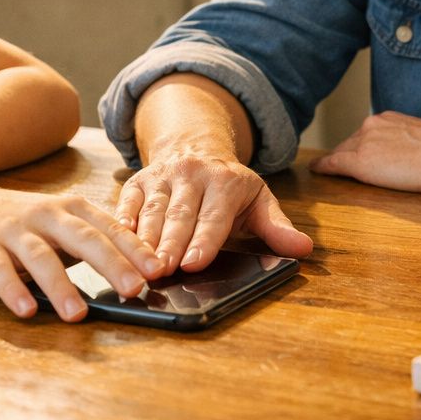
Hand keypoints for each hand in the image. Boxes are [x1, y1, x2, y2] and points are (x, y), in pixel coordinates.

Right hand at [0, 188, 163, 320]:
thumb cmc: (29, 223)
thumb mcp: (65, 224)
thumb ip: (95, 241)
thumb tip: (139, 273)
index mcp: (73, 208)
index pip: (110, 227)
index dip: (135, 248)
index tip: (158, 269)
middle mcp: (47, 215)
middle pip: (84, 238)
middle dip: (111, 263)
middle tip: (134, 289)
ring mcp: (15, 231)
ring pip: (42, 257)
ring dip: (61, 286)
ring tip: (77, 314)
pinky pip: (0, 270)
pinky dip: (14, 290)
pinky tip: (27, 310)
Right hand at [114, 153, 311, 275]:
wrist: (195, 146)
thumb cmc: (230, 187)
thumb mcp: (258, 200)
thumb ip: (277, 226)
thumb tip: (304, 248)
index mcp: (224, 181)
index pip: (214, 216)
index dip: (203, 241)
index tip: (193, 264)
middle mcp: (191, 174)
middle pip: (179, 216)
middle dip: (169, 245)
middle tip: (162, 273)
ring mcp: (162, 176)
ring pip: (151, 211)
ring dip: (143, 241)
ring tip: (138, 267)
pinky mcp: (137, 181)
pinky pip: (126, 204)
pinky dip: (120, 223)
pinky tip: (116, 244)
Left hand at [309, 111, 420, 193]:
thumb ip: (415, 146)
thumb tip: (420, 157)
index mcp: (391, 119)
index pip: (366, 135)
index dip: (361, 147)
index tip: (360, 156)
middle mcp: (373, 124)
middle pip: (350, 143)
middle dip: (346, 155)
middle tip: (339, 167)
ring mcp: (365, 141)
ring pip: (342, 154)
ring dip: (336, 163)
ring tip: (326, 171)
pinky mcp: (360, 161)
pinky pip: (333, 164)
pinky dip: (322, 168)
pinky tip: (315, 171)